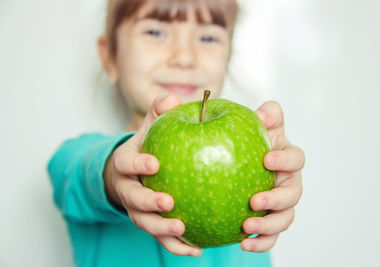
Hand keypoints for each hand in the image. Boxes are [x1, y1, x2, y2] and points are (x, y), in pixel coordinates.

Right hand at [104, 95, 202, 256]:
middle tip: (168, 203)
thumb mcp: (150, 128)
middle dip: (148, 203)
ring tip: (183, 230)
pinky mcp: (150, 224)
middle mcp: (128, 189)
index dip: (138, 165)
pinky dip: (177, 246)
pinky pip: (161, 238)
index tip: (154, 163)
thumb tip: (174, 98)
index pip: (127, 164)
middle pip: (132, 200)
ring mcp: (137, 209)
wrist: (132, 172)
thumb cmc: (147, 147)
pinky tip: (197, 249)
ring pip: (144, 224)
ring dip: (162, 230)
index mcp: (126, 164)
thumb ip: (160, 112)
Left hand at [241, 101, 304, 251]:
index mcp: (287, 159)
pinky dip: (261, 242)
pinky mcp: (270, 221)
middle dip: (276, 199)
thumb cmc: (250, 141)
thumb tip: (264, 114)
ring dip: (268, 225)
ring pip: (285, 219)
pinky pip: (270, 236)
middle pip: (293, 194)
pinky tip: (242, 244)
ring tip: (247, 227)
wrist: (236, 159)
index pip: (295, 158)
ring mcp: (280, 204)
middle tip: (254, 200)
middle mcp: (288, 183)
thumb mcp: (256, 124)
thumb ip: (267, 114)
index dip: (285, 159)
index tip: (266, 159)